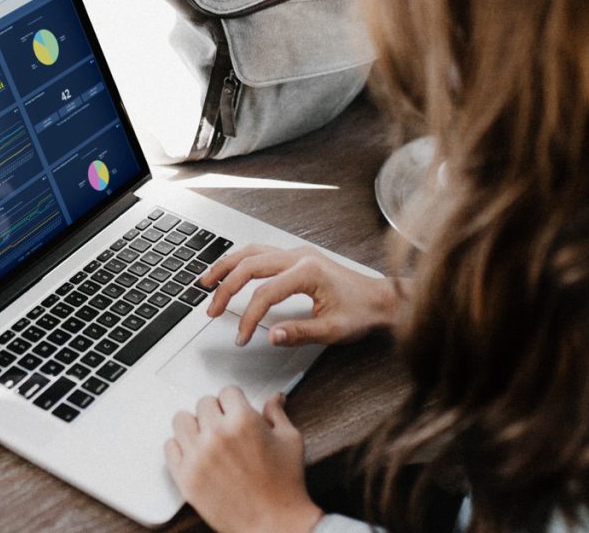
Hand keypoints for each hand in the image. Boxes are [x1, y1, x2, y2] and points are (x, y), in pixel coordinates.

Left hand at [165, 388, 323, 532]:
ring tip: (206, 437)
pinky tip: (195, 453)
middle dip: (216, 412)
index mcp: (243, 421)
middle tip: (225, 427)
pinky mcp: (185, 476)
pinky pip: (170, 447)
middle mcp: (217, 434)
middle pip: (203, 403)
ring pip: (181, 420)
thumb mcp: (290, 441)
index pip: (227, 391)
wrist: (274, 524)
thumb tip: (275, 398)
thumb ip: (277, 414)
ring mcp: (197, 455)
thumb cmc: (285, 486)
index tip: (236, 410)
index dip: (234, 401)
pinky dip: (180, 447)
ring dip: (194, 425)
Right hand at [200, 244, 400, 346]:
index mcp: (308, 272)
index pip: (264, 293)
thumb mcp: (333, 330)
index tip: (242, 337)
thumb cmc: (362, 312)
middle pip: (250, 265)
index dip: (248, 317)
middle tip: (212, 310)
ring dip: (226, 267)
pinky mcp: (297, 257)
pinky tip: (229, 271)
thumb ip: (300, 333)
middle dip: (226, 288)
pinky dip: (240, 261)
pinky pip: (260, 252)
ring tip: (206, 282)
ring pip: (251, 252)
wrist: (381, 299)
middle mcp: (299, 256)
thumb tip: (271, 335)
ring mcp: (297, 253)